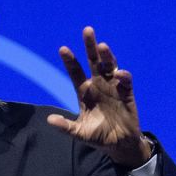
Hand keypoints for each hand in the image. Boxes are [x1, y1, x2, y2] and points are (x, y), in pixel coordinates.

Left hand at [47, 26, 152, 167]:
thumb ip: (66, 127)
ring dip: (107, 56)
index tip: (63, 49)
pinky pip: (125, 80)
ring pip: (109, 66)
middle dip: (90, 47)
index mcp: (84, 91)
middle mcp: (98, 85)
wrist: (119, 144)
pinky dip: (123, 75)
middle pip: (93, 61)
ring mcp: (113, 87)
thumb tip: (49, 120)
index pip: (75, 72)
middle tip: (87, 30)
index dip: (70, 61)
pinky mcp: (127, 93)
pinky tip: (120, 74)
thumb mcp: (79, 133)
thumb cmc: (98, 136)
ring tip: (103, 46)